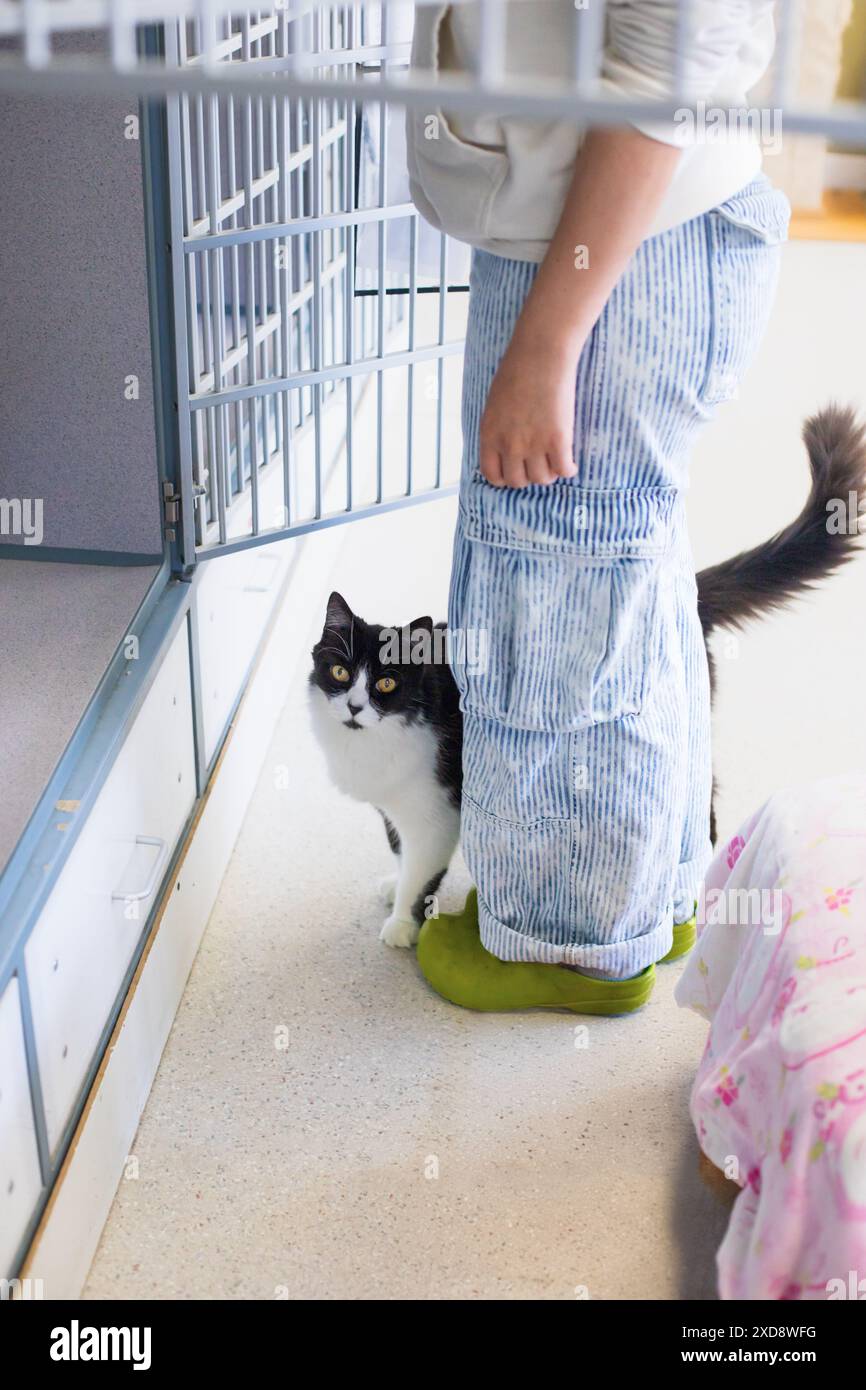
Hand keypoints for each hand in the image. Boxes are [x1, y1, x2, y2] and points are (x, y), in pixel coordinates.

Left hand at [479, 336, 579, 487]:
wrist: (540, 353)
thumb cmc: (517, 371)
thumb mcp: (495, 405)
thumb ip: (498, 430)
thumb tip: (506, 449)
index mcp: (490, 435)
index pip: (493, 475)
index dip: (505, 478)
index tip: (515, 472)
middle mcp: (509, 445)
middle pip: (518, 481)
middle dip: (528, 476)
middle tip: (538, 465)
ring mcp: (534, 444)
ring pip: (542, 478)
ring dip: (549, 473)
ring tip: (554, 461)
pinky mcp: (558, 440)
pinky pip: (564, 470)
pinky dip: (568, 470)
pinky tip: (570, 463)